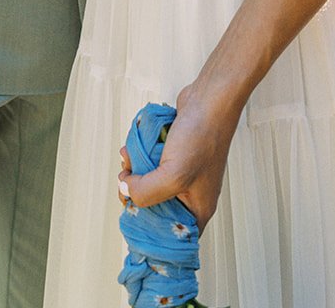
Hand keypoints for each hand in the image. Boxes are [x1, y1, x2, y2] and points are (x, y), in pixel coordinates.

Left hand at [119, 82, 237, 231]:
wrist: (209, 99)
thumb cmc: (201, 137)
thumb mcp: (173, 174)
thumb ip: (146, 191)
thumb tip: (124, 190)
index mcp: (198, 209)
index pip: (170, 236)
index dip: (148, 230)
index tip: (130, 214)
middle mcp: (190, 195)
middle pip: (155, 208)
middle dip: (136, 193)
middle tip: (127, 180)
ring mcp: (182, 173)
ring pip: (150, 183)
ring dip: (135, 171)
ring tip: (129, 158)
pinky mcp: (174, 155)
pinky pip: (152, 163)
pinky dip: (140, 156)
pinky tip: (135, 146)